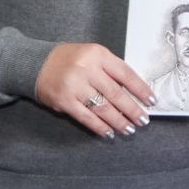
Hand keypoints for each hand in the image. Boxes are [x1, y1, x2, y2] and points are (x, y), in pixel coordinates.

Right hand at [35, 42, 153, 139]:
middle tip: (143, 120)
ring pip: (102, 107)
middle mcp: (87, 70)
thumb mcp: (94, 55)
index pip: (126, 74)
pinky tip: (109, 132)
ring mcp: (74, 86)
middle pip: (115, 93)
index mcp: (99, 55)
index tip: (151, 101)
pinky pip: (85, 117)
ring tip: (129, 129)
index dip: (141, 89)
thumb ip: (111, 69)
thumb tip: (133, 92)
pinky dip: (99, 126)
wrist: (37, 64)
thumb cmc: (71, 60)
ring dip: (118, 121)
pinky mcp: (64, 101)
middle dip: (132, 109)